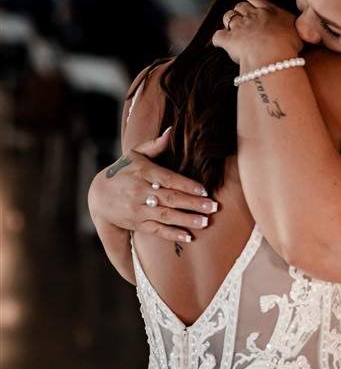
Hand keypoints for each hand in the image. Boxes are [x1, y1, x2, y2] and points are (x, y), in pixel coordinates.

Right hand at [88, 127, 218, 243]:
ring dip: (187, 219)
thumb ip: (154, 145)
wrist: (99, 195)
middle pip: (171, 198)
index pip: (168, 179)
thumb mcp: (134, 155)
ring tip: (205, 222)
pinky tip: (188, 236)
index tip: (204, 190)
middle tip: (213, 207)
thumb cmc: (123, 172)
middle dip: (193, 203)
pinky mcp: (137, 223)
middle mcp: (140, 191)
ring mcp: (138, 209)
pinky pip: (157, 230)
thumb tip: (172, 131)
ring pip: (166, 215)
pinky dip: (172, 234)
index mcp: (142, 172)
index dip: (187, 185)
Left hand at [212, 0, 302, 66]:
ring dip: (229, 21)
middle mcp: (253, 16)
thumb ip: (299, 28)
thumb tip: (307, 28)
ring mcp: (239, 27)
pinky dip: (218, 39)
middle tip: (240, 17)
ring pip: (228, 17)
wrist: (273, 55)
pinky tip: (220, 42)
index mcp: (270, 12)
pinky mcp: (229, 40)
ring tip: (230, 27)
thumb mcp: (300, 32)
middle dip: (239, 10)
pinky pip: (218, 36)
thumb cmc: (289, 44)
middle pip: (240, 6)